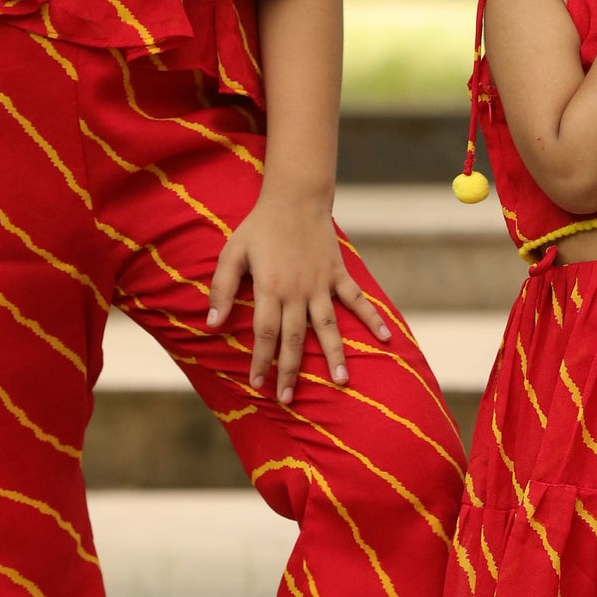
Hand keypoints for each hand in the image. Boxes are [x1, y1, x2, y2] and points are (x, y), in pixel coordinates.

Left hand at [206, 189, 390, 398]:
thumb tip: (211, 324)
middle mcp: (298, 291)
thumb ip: (221, 288)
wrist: (296, 197)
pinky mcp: (338, 274)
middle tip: (288, 399)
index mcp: (270, 288)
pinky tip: (385, 338)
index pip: (265, 333)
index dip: (261, 361)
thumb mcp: (232, 253)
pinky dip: (372, 318)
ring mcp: (321, 284)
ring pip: (328, 326)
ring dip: (334, 355)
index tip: (259, 385)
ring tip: (342, 381)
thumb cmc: (260, 226)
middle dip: (291, 370)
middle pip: (294, 338)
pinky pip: (357, 300)